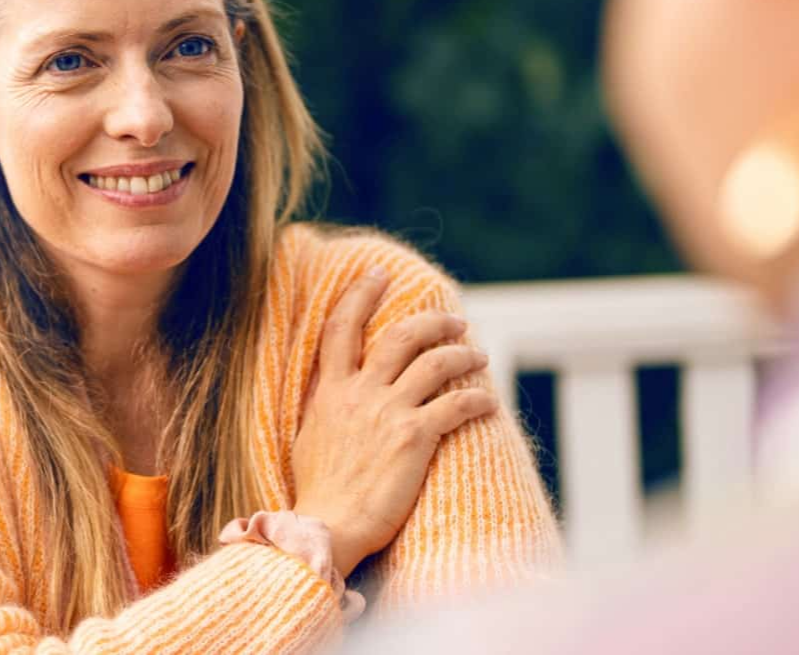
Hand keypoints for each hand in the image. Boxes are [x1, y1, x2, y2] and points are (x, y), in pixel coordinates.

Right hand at [291, 268, 497, 577]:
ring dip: (464, 355)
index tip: (378, 273)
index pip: (342, 327)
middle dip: (433, 321)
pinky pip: (456, 406)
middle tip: (455, 319)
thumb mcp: (309, 437)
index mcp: (331, 391)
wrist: (327, 526)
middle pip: (401, 336)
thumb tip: (335, 392)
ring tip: (478, 357)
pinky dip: (477, 400)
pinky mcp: (415, 437)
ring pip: (436, 363)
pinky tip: (489, 403)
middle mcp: (360, 393)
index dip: (360, 294)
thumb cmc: (319, 492)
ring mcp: (388, 412)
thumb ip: (326, 407)